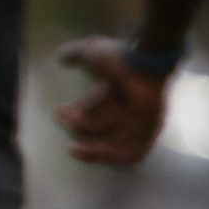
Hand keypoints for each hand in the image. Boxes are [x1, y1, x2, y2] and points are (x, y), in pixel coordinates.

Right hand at [53, 37, 167, 166]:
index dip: (74, 115)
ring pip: (114, 145)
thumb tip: (60, 56)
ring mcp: (138, 122)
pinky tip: (94, 152)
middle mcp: (125, 110)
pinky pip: (133, 153)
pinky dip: (113, 157)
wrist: (145, 62)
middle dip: (78, 129)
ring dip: (92, 150)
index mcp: (114, 94)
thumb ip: (74, 53)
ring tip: (76, 149)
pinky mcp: (148, 131)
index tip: (60, 111)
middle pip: (100, 130)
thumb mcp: (90, 52)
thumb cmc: (119, 58)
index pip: (92, 112)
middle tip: (67, 126)